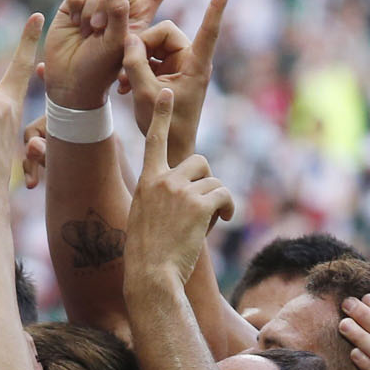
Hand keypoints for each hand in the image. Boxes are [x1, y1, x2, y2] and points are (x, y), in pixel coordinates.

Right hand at [43, 0, 198, 108]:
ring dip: (92, 7)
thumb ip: (120, 15)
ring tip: (88, 32)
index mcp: (143, 15)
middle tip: (99, 29)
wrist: (71, 85)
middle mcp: (122, 5)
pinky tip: (73, 18)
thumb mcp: (121, 48)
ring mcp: (99, 3)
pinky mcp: (76, 2)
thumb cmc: (102, 75)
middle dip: (110, 2)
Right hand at [121, 0, 231, 157]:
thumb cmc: (164, 126)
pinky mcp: (169, 71)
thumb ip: (135, 63)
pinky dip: (135, 68)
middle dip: (140, 47)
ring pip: (152, 44)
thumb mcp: (144, 93)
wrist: (169, 148)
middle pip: (163, 32)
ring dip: (135, 60)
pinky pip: (149, 57)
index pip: (209, 30)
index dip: (216, 6)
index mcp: (196, 65)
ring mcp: (180, 65)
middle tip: (125, 68)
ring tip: (124, 84)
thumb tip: (128, 37)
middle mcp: (191, 60)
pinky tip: (124, 87)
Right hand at [124, 90, 234, 286]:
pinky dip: (227, 208)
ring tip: (211, 221)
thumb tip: (186, 196)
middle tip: (207, 203)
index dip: (162, 115)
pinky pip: (224, 195)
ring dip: (217, 200)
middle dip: (207, 180)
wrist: (151, 276)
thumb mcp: (143, 217)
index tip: (165, 94)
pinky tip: (222, 220)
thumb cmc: (146, 255)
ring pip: (214, 181)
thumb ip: (160, 198)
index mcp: (146, 181)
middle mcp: (163, 180)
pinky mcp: (200, 205)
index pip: (154, 140)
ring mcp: (181, 191)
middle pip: (199, 161)